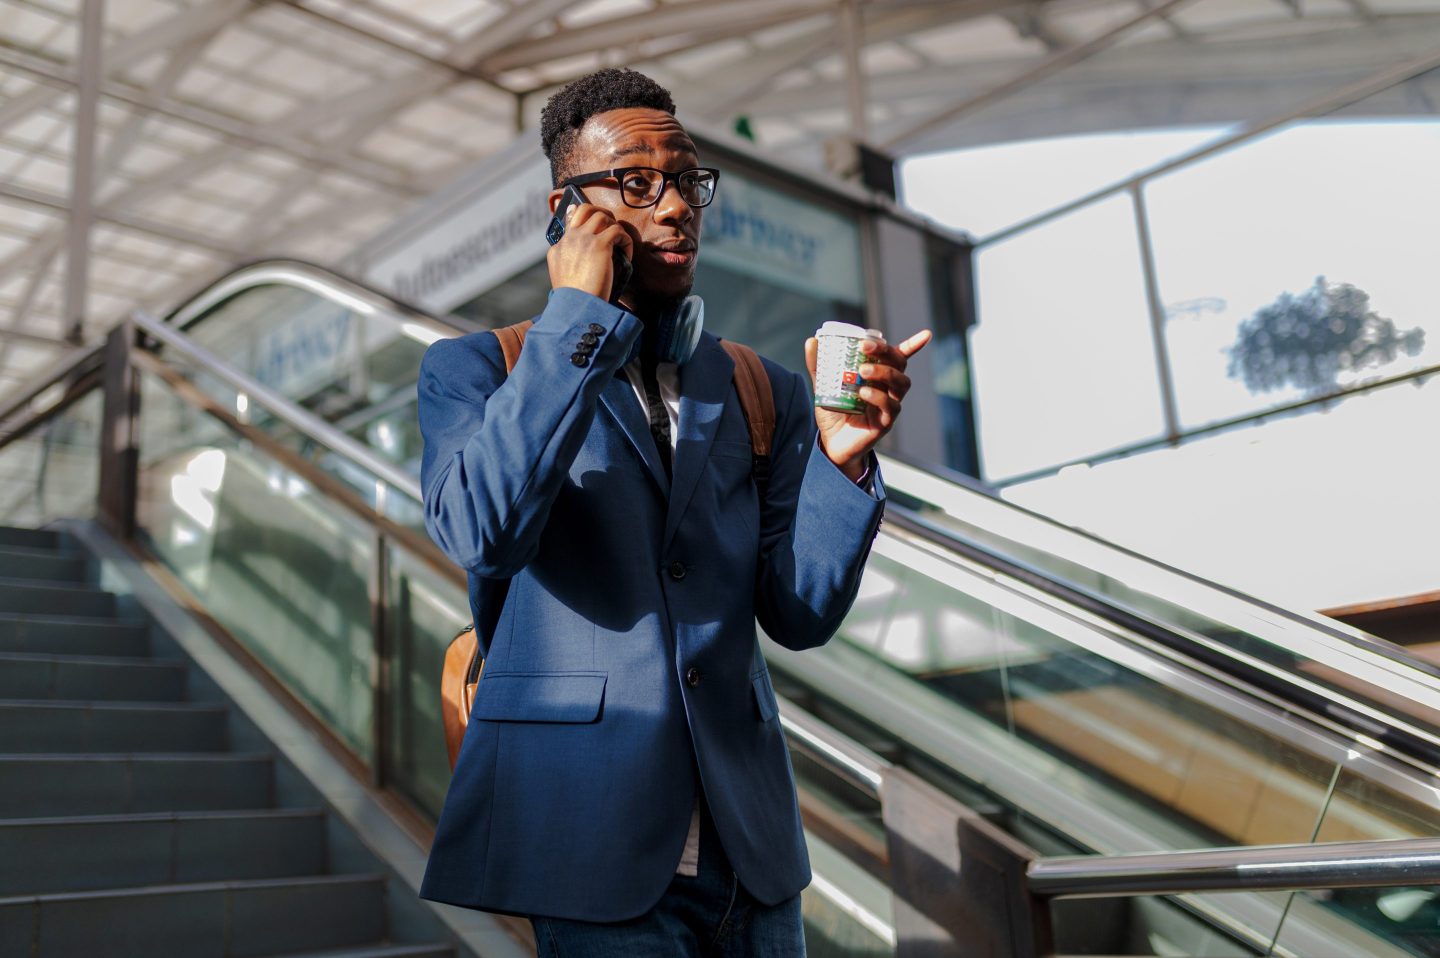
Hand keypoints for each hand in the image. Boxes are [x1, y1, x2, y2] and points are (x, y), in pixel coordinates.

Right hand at [546, 204, 633, 300]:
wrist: (576, 308)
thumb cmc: (574, 302)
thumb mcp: (564, 281)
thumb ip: (571, 267)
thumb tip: (585, 265)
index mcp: (558, 249)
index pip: (570, 222)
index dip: (586, 222)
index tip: (597, 229)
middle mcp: (568, 240)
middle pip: (584, 209)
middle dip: (600, 212)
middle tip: (611, 225)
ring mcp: (582, 239)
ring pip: (601, 216)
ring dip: (614, 226)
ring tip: (620, 242)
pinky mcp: (599, 245)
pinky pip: (618, 230)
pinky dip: (626, 240)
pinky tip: (627, 254)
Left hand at [805, 330, 932, 481]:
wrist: (831, 443)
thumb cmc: (833, 412)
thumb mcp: (823, 386)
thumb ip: (819, 365)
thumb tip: (811, 341)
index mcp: (878, 376)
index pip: (899, 357)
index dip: (914, 345)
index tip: (926, 333)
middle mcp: (888, 388)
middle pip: (900, 364)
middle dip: (886, 351)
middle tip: (865, 347)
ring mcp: (889, 405)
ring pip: (901, 383)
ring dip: (884, 372)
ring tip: (863, 371)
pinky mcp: (886, 422)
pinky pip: (891, 407)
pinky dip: (878, 396)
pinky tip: (863, 393)